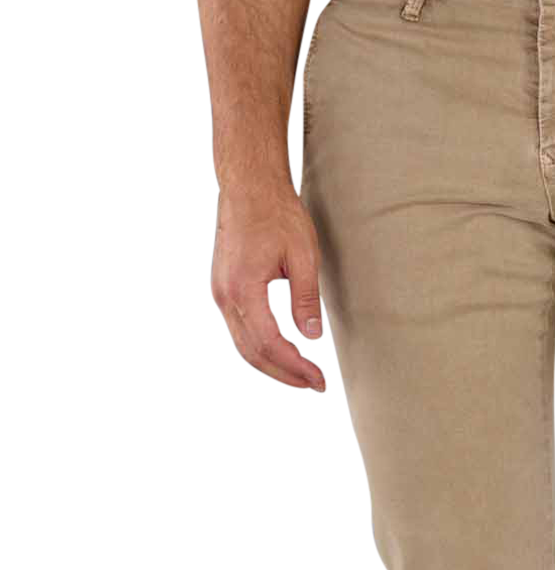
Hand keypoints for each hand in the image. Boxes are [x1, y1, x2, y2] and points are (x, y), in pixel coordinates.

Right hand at [212, 182, 327, 389]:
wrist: (248, 187)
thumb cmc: (276, 213)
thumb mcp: (303, 256)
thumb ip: (307, 299)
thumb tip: (313, 335)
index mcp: (244, 289)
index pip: (270, 343)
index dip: (295, 366)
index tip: (318, 376)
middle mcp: (227, 296)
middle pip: (253, 352)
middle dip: (285, 373)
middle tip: (314, 382)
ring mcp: (222, 294)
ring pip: (245, 344)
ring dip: (274, 363)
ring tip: (303, 372)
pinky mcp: (225, 290)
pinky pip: (242, 329)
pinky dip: (263, 346)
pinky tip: (286, 350)